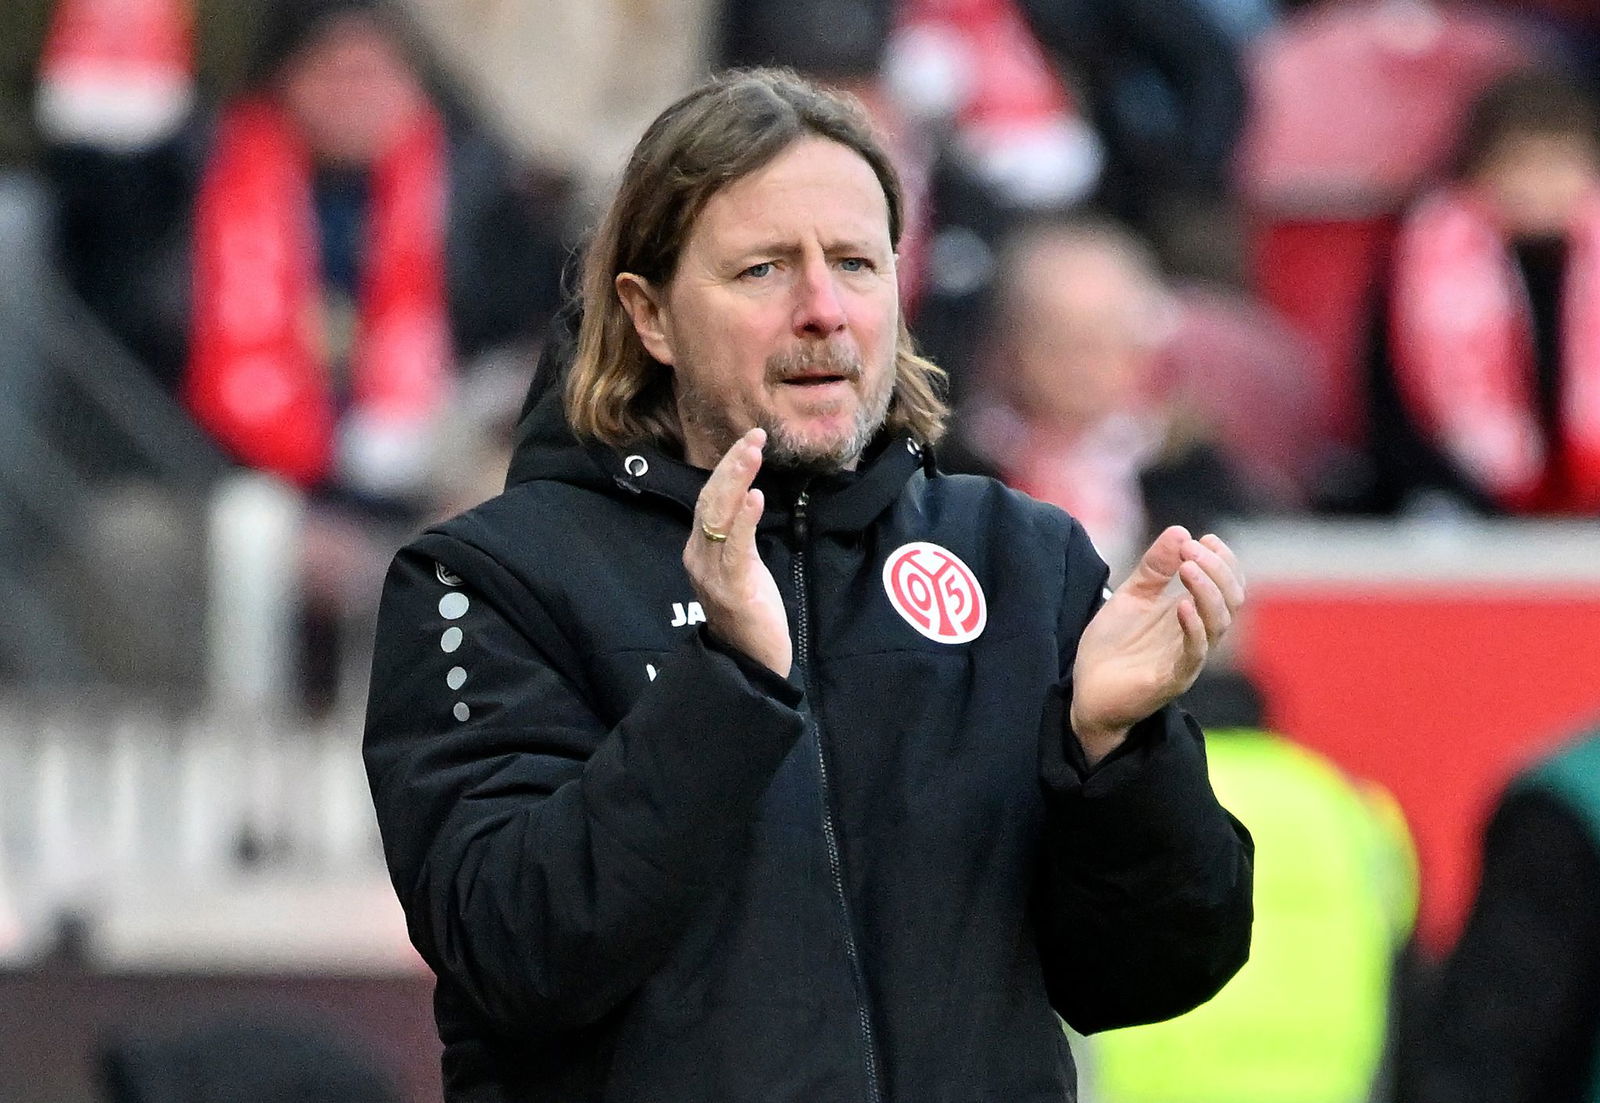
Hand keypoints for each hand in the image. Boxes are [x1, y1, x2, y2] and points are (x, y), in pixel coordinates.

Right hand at [684, 428, 792, 676]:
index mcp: (699, 550)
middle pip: (709, 500)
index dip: (727, 469)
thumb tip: (747, 501)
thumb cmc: (750, 615)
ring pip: (718, 516)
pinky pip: (735, 547)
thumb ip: (737, 537)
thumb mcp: (740, 568)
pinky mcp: (732, 588)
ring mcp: (711, 573)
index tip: (748, 441)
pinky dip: (744, 519)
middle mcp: (698, 557)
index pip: (708, 499)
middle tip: (754, 436)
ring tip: (753, 452)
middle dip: (732, 465)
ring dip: (737, 480)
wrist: (749, 664)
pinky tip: (755, 498)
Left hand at [1070, 527, 1244, 765]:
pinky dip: (1193, 628)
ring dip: (1208, 591)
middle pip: (1232, 600)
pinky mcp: (1173, 679)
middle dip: (1217, 569)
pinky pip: (1194, 653)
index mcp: (1192, 614)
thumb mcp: (1131, 596)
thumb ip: (1154, 567)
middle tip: (1192, 548)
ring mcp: (1188, 658)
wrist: (1087, 691)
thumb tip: (1180, 531)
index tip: (1203, 538)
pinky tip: (1183, 606)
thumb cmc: (1113, 646)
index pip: (1228, 584)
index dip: (1223, 559)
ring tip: (1188, 567)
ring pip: (1219, 623)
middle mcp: (1197, 635)